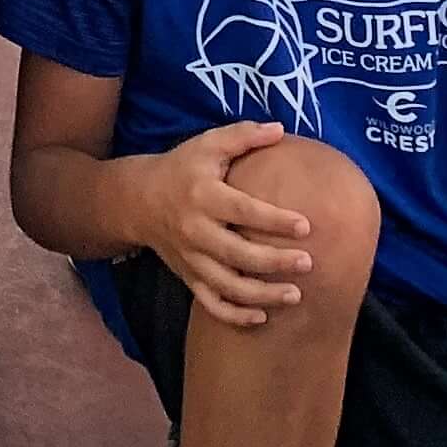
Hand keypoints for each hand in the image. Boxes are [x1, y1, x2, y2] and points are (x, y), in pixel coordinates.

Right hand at [136, 123, 318, 330]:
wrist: (138, 200)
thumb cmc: (182, 169)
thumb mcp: (207, 144)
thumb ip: (242, 135)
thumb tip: (279, 129)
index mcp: (203, 195)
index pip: (242, 210)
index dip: (274, 220)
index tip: (306, 225)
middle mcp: (195, 230)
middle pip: (237, 253)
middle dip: (274, 262)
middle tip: (308, 263)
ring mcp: (191, 258)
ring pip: (227, 285)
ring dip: (262, 295)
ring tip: (296, 295)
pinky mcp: (188, 276)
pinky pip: (210, 303)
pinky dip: (234, 315)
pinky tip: (261, 317)